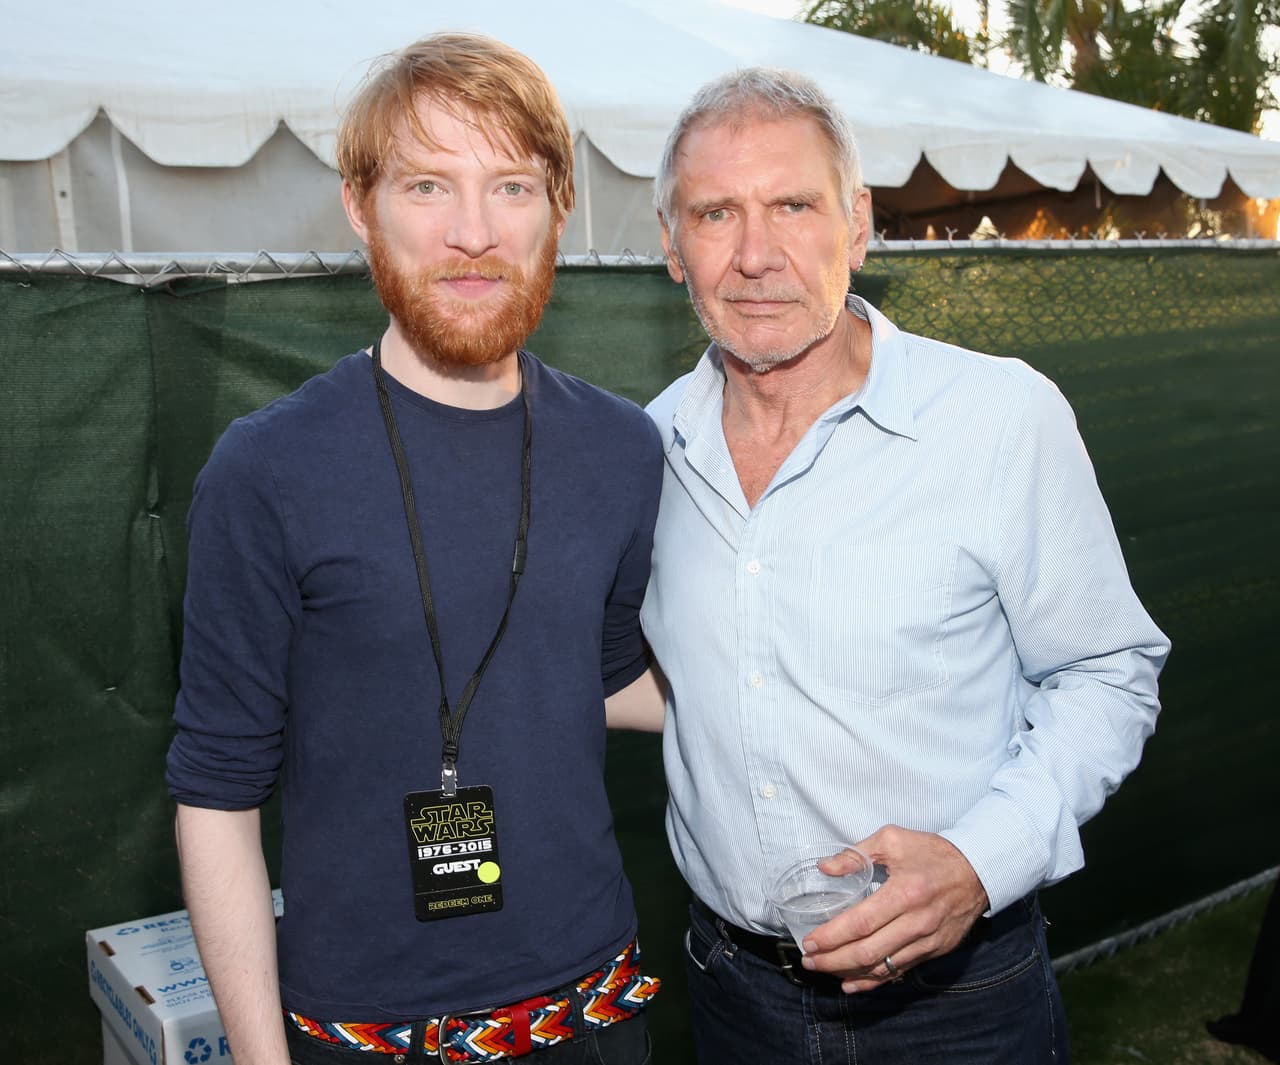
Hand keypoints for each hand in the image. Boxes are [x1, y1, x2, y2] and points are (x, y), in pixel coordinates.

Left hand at [799, 825, 988, 992]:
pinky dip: (874, 981)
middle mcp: (916, 922)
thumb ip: (857, 855)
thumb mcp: (893, 840)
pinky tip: (853, 983)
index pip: (861, 922)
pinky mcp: (934, 950)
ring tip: (824, 970)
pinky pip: (899, 970)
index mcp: (904, 892)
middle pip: (868, 951)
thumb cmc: (933, 852)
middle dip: (833, 960)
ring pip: (882, 966)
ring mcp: (927, 940)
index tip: (810, 942)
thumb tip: (825, 867)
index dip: (832, 936)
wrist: (979, 870)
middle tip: (809, 960)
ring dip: (849, 972)